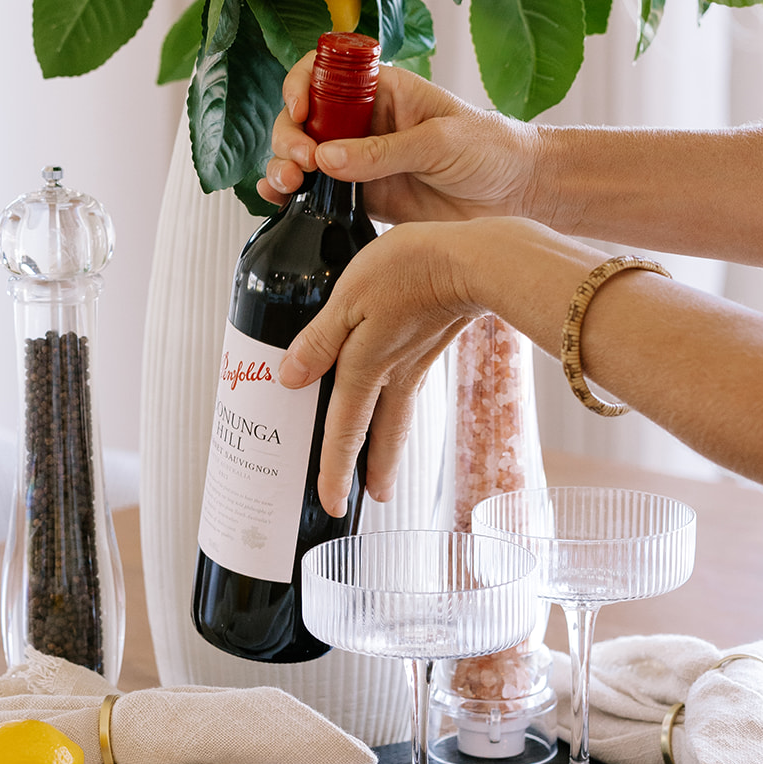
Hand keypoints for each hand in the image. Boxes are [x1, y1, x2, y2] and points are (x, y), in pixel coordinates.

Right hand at [259, 54, 538, 225]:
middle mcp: (364, 122)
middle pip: (305, 119)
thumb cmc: (492, 149)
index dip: (301, 86)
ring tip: (287, 185)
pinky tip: (281, 203)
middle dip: (290, 137)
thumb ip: (384, 152)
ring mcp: (361, 160)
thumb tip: (327, 157)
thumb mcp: (441, 142)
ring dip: (284, 167)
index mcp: (382, 89)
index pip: (325, 74)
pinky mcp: (364, 197)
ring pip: (304, 158)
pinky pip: (319, 195)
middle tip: (303, 162)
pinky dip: (294, 198)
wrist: (519, 194)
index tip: (299, 111)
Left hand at [277, 221, 487, 513]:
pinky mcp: (433, 339)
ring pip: (400, 414)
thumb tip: (289, 377)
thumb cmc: (409, 271)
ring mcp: (418, 359)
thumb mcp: (348, 299)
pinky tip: (401, 392)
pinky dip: (402, 405)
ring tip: (386, 465)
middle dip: (375, 470)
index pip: (346, 432)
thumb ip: (318, 339)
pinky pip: (411, 386)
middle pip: (383, 435)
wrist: (473, 258)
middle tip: (374, 499)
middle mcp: (397, 374)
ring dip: (390, 445)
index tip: (333, 505)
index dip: (336, 471)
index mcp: (368, 370)